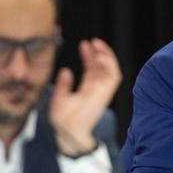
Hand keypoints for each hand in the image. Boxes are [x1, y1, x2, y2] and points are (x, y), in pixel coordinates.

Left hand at [49, 38, 121, 156]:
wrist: (68, 130)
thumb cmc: (63, 120)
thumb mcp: (59, 98)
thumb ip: (63, 85)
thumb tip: (65, 70)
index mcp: (87, 90)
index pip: (91, 69)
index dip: (89, 56)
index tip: (84, 44)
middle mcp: (96, 89)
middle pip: (101, 67)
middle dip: (98, 53)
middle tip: (92, 41)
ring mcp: (102, 91)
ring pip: (110, 69)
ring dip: (107, 56)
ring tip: (98, 44)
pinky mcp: (106, 93)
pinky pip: (114, 77)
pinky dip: (110, 65)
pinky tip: (102, 55)